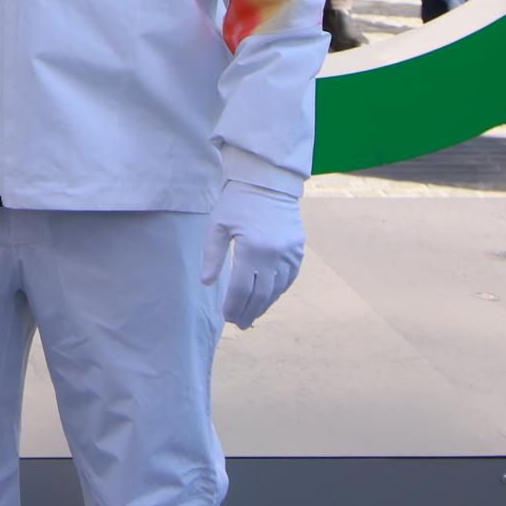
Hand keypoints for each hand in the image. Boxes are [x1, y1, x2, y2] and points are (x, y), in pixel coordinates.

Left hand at [205, 181, 304, 330]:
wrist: (268, 182)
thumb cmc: (237, 202)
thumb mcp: (218, 225)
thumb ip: (213, 256)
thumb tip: (207, 283)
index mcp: (252, 249)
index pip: (242, 288)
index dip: (233, 306)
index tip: (226, 317)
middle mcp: (274, 255)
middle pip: (261, 294)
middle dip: (249, 312)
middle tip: (240, 324)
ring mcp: (289, 254)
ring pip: (277, 289)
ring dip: (264, 305)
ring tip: (252, 315)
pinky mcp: (298, 250)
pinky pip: (289, 278)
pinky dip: (278, 290)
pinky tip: (269, 297)